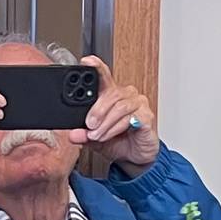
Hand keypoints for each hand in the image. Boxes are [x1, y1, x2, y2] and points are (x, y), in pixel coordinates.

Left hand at [74, 55, 158, 172]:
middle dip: (97, 111)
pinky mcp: (147, 117)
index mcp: (112, 96)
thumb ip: (84, 135)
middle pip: (111, 94)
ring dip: (105, 124)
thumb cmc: (119, 142)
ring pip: (119, 107)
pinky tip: (112, 134)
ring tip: (97, 135)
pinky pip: (130, 118)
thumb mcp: (95, 139)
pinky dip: (117, 128)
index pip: (104, 76)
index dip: (97, 67)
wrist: (135, 158)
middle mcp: (127, 96)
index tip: (86, 61)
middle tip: (89, 126)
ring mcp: (139, 105)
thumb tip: (73, 134)